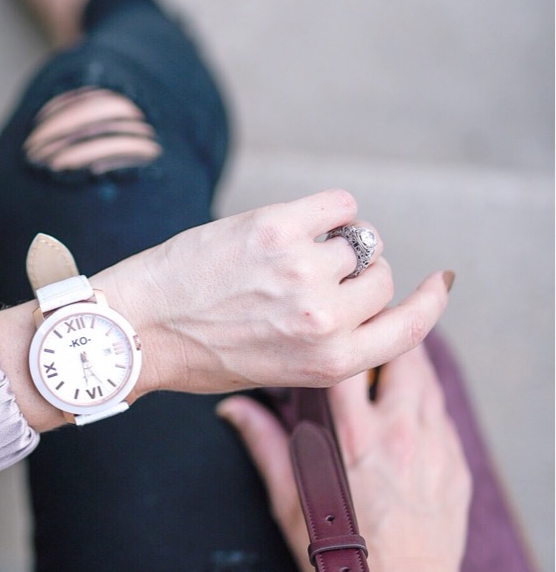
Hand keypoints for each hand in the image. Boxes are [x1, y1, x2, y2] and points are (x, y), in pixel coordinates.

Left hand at [94, 189, 450, 395]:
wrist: (134, 328)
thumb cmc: (195, 351)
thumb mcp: (273, 368)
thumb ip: (323, 342)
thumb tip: (360, 296)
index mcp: (328, 363)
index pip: (409, 329)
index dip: (430, 302)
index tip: (437, 281)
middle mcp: (324, 320)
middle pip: (380, 277)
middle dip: (353, 273)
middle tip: (306, 275)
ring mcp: (302, 272)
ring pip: (357, 240)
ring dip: (329, 241)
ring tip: (280, 255)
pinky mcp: (275, 228)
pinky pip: (339, 203)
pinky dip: (329, 208)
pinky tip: (296, 221)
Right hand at [218, 343, 484, 571]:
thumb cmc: (341, 556)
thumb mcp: (288, 500)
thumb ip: (264, 444)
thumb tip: (234, 408)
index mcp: (351, 437)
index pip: (348, 359)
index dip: (341, 334)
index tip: (332, 328)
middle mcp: (397, 432)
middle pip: (401, 355)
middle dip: (383, 338)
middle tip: (363, 337)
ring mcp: (432, 445)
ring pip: (428, 379)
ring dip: (406, 365)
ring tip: (385, 365)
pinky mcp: (454, 463)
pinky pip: (443, 414)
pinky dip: (425, 402)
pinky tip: (408, 411)